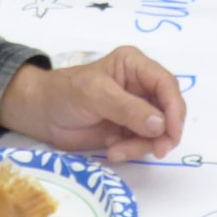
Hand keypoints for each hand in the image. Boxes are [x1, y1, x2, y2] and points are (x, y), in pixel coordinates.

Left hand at [0, 44, 187, 162]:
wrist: (41, 115)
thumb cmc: (64, 93)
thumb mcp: (95, 95)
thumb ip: (128, 109)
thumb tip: (160, 124)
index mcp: (135, 65)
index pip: (166, 85)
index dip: (175, 109)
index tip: (171, 133)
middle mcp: (140, 85)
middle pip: (168, 110)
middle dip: (162, 132)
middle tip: (155, 151)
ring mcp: (136, 109)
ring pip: (158, 131)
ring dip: (142, 145)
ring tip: (116, 150)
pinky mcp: (128, 129)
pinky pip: (143, 143)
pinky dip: (132, 149)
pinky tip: (111, 148)